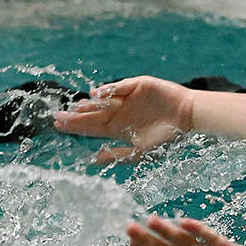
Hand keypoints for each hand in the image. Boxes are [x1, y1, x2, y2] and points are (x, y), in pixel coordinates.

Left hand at [53, 76, 194, 163]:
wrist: (188, 118)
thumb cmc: (167, 137)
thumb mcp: (141, 151)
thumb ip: (118, 155)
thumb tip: (94, 160)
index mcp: (118, 128)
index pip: (92, 128)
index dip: (75, 127)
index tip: (58, 126)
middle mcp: (120, 112)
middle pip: (93, 114)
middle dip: (75, 116)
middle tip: (56, 117)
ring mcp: (127, 98)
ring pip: (103, 100)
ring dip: (89, 105)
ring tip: (76, 109)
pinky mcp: (138, 85)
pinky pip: (119, 87)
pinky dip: (108, 90)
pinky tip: (96, 95)